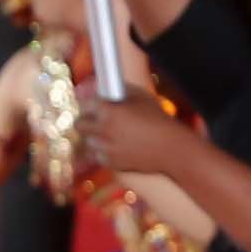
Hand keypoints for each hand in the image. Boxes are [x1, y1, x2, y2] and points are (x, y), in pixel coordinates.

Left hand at [71, 84, 201, 183]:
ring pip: (88, 140)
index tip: (91, 103)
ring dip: (95, 136)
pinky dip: (103, 151)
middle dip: (86, 119)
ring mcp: (106, 149)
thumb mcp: (139, 96)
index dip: (89, 103)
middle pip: (79, 124)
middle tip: (95, 118)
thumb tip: (100, 87)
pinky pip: (98, 155)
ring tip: (109, 132)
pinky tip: (116, 145)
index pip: (84, 104)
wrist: (171, 149)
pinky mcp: (111, 163)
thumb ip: (118, 89)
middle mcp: (103, 130)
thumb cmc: (157, 119)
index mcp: (108, 111)